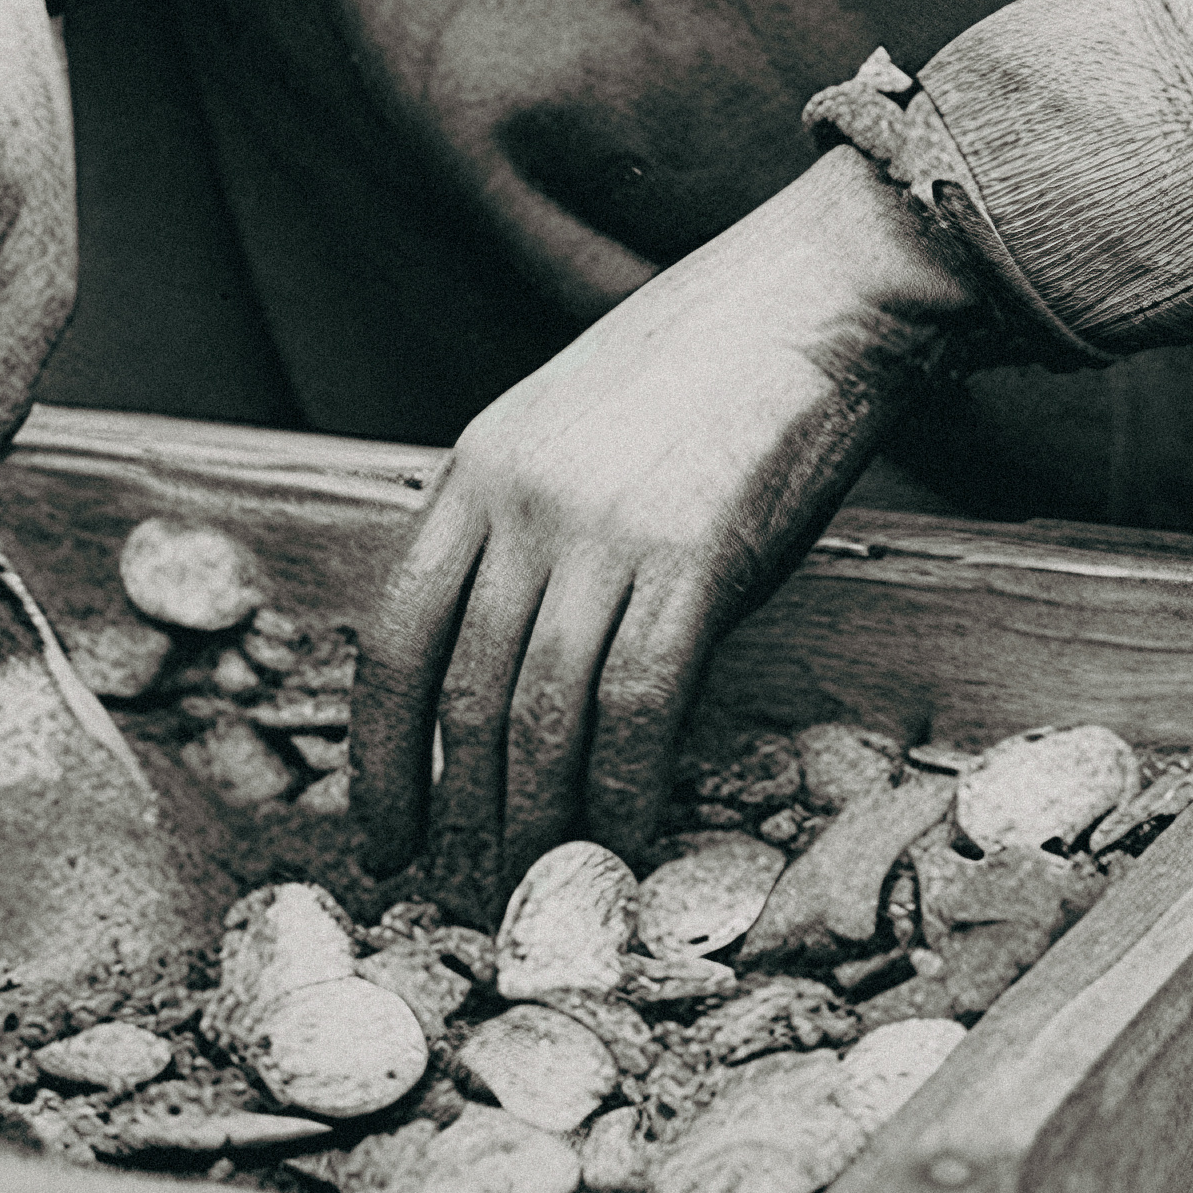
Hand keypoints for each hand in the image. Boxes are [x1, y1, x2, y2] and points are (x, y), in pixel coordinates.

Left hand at [351, 152, 983, 886]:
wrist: (814, 294)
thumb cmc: (704, 367)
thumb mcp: (571, 430)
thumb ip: (529, 534)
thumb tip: (512, 678)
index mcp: (477, 467)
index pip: (393, 639)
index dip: (379, 756)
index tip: (383, 838)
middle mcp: (523, 502)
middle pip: (462, 696)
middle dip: (459, 816)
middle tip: (474, 898)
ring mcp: (604, 528)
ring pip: (541, 718)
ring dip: (539, 825)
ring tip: (544, 894)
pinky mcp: (692, 557)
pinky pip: (637, 707)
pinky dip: (626, 792)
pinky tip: (629, 840)